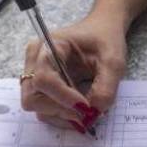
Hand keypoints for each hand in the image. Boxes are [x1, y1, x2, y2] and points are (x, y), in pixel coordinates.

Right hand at [20, 16, 126, 131]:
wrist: (101, 31)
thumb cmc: (105, 39)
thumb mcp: (113, 61)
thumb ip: (106, 87)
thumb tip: (94, 112)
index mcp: (50, 46)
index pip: (44, 79)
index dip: (63, 98)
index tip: (86, 108)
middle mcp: (35, 59)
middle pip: (32, 97)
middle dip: (59, 110)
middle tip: (85, 114)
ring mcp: (34, 73)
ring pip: (35, 105)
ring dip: (60, 115)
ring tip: (84, 112)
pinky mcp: (39, 85)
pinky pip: (42, 107)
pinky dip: (60, 114)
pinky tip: (77, 110)